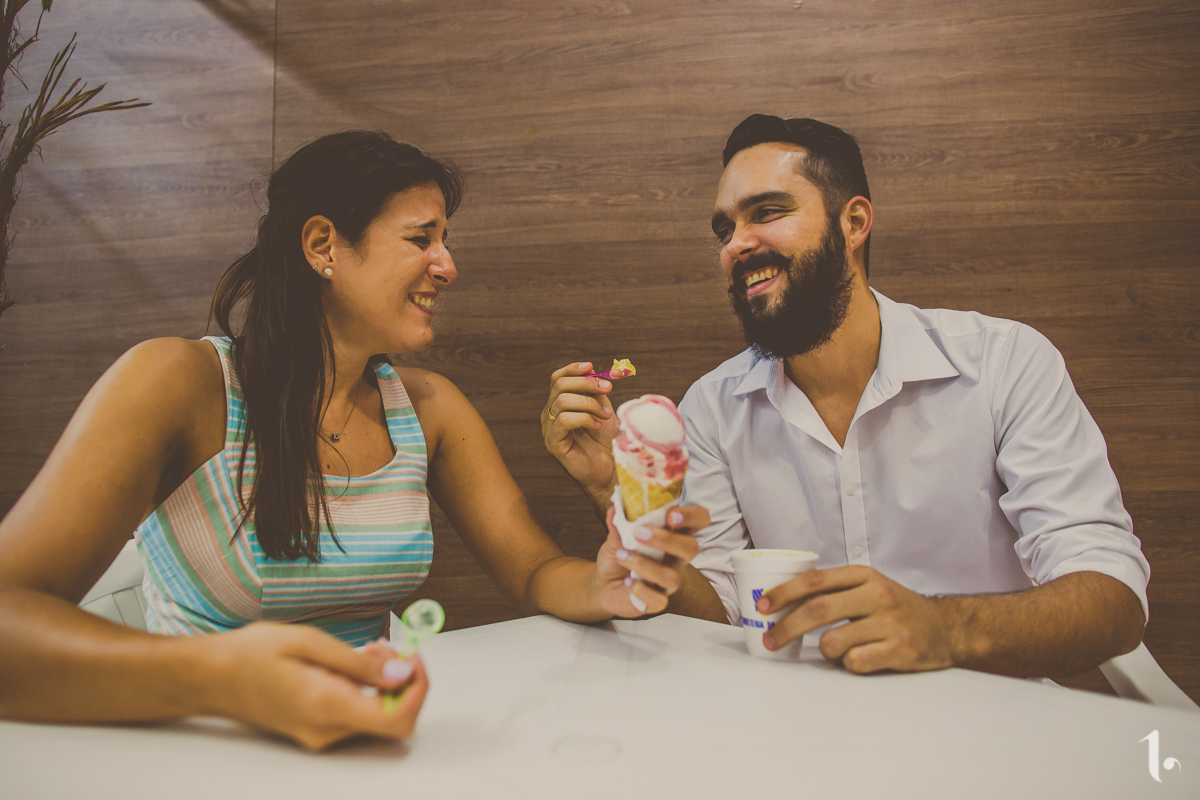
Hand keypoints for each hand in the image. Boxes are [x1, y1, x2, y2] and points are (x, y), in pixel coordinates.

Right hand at [203, 622, 428, 750]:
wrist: (211, 677)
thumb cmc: (251, 654)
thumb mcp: (309, 642)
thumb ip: (358, 663)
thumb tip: (400, 674)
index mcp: (326, 706)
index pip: (397, 720)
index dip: (417, 689)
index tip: (411, 658)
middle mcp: (326, 731)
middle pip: (392, 720)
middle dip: (401, 680)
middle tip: (385, 646)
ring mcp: (321, 736)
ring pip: (377, 717)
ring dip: (384, 683)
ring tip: (367, 649)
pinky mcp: (316, 731)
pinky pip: (357, 716)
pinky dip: (366, 690)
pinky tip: (351, 663)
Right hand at [542, 362, 618, 505]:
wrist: (610, 468)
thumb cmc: (606, 440)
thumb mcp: (603, 407)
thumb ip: (597, 390)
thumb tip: (598, 369)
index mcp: (560, 404)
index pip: (558, 378)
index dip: (574, 369)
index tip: (593, 367)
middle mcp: (550, 414)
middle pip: (560, 385)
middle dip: (586, 384)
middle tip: (607, 389)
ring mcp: (549, 428)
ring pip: (562, 400)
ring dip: (589, 404)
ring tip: (605, 416)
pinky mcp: (553, 443)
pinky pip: (564, 420)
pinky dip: (584, 419)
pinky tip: (596, 426)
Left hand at [595, 505, 706, 616]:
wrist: (603, 582)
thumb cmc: (619, 553)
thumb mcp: (616, 535)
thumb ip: (618, 523)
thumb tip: (614, 510)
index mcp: (673, 535)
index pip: (698, 521)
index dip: (691, 516)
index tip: (671, 515)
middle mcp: (676, 559)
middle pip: (691, 548)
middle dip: (667, 539)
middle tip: (640, 533)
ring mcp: (668, 582)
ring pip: (671, 576)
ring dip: (644, 564)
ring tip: (622, 555)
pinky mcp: (656, 602)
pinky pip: (658, 600)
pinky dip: (641, 589)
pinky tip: (628, 581)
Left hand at [758, 566, 956, 673]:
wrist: (946, 628)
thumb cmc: (896, 607)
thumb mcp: (868, 586)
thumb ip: (834, 589)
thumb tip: (782, 600)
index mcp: (863, 575)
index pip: (814, 580)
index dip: (784, 593)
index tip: (763, 606)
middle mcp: (876, 595)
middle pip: (817, 610)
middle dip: (786, 627)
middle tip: (771, 640)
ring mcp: (889, 623)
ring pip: (833, 641)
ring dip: (824, 649)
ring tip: (835, 648)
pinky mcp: (900, 650)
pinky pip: (855, 662)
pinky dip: (848, 663)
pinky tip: (860, 657)